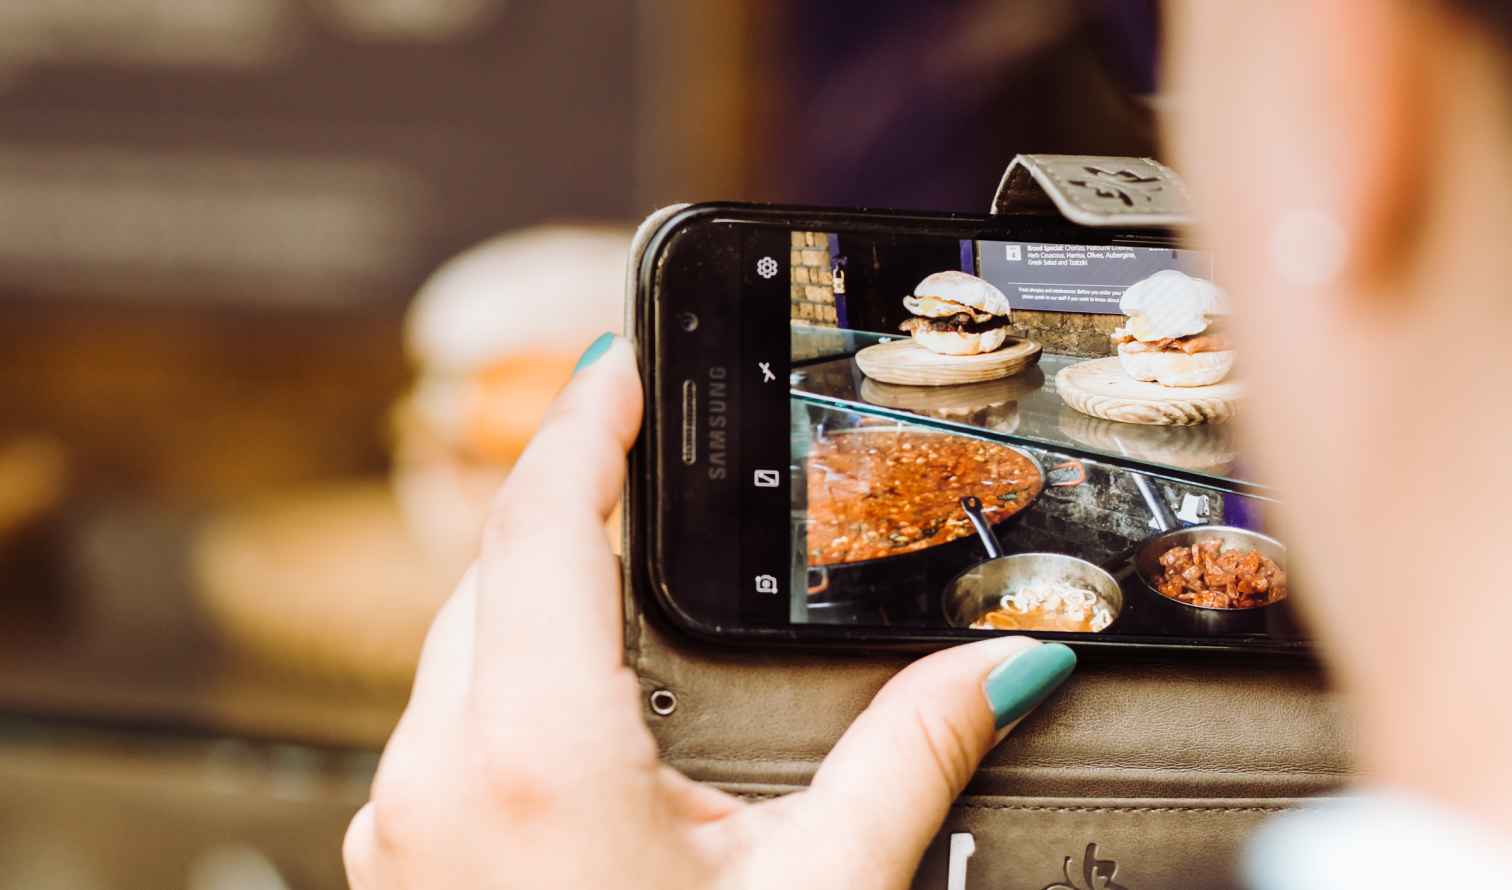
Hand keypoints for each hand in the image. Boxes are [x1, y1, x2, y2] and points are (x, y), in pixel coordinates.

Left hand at [344, 335, 1075, 888]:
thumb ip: (911, 757)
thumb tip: (1003, 662)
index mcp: (533, 754)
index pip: (539, 525)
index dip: (583, 424)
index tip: (617, 358)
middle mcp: (435, 774)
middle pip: (494, 574)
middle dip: (566, 498)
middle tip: (639, 442)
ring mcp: (403, 821)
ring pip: (462, 644)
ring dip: (535, 585)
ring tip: (618, 542)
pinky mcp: (406, 856)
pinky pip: (448, 716)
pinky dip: (511, 665)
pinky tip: (579, 681)